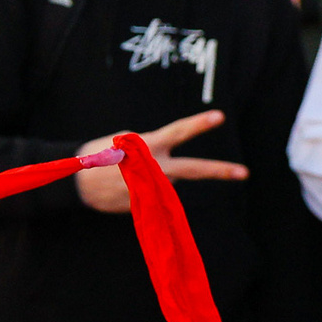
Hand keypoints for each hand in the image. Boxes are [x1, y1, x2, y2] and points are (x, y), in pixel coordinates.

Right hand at [75, 111, 248, 213]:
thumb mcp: (123, 141)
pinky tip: (124, 186)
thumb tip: (167, 164)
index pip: (178, 132)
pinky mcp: (147, 204)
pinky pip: (154, 194)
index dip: (199, 124)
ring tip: (128, 173)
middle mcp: (155, 168)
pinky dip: (144, 188)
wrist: (77, 182)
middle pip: (193, 169)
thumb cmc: (98, 155)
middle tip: (244, 172)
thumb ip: (149, 149)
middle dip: (219, 170)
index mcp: (148, 146)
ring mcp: (152, 189)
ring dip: (157, 176)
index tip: (219, 117)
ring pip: (168, 181)